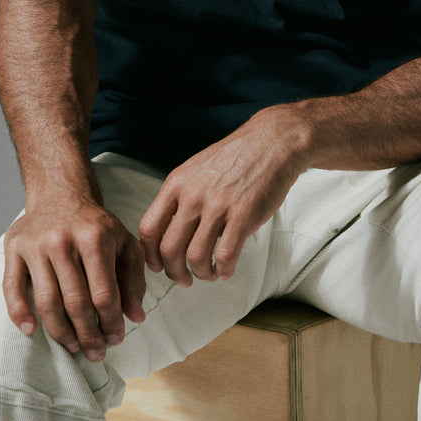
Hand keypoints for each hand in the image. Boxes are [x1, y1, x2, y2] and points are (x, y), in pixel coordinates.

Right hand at [2, 197, 146, 360]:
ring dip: (60, 332)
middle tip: (95, 353)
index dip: (111, 322)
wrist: (60, 193)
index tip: (116, 339)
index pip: (104, 293)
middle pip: (75, 302)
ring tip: (73, 346)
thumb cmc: (94, 224)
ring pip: (46, 301)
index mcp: (95, 238)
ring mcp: (36, 245)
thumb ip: (133, 279)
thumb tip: (136, 317)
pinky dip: (18, 313)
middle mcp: (63, 240)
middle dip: (88, 334)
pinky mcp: (14, 248)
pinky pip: (11, 288)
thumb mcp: (124, 242)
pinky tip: (30, 331)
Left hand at [138, 109, 306, 286]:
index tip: (159, 265)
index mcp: (177, 183)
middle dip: (174, 272)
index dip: (150, 254)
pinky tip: (226, 270)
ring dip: (201, 273)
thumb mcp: (196, 169)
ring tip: (209, 274)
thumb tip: (170, 229)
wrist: (272, 142)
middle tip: (184, 278)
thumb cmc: (236, 156)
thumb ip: (181, 196)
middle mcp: (192, 195)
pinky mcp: (243, 216)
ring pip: (196, 257)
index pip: (148, 228)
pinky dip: (223, 271)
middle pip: (169, 249)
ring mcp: (217, 206)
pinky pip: (225, 256)